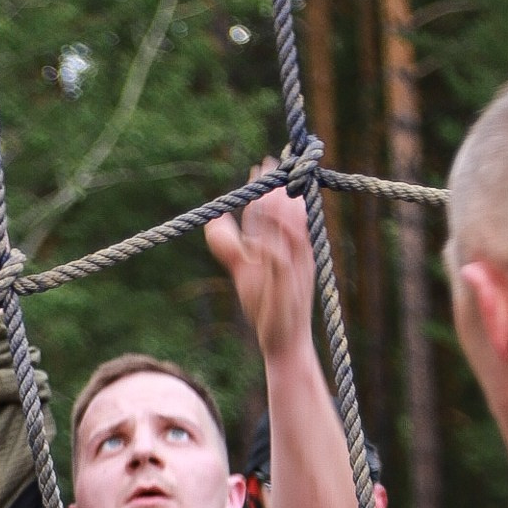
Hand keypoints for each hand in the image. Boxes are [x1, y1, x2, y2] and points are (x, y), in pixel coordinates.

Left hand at [205, 171, 316, 361]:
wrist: (284, 342)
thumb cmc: (267, 306)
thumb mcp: (245, 270)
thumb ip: (229, 246)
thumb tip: (214, 219)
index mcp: (285, 245)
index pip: (275, 212)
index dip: (267, 190)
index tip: (259, 167)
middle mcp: (294, 252)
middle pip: (285, 215)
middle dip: (276, 190)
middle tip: (267, 165)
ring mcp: (294, 268)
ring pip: (290, 232)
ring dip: (281, 210)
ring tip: (271, 189)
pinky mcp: (289, 287)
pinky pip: (283, 261)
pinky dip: (276, 244)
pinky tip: (265, 231)